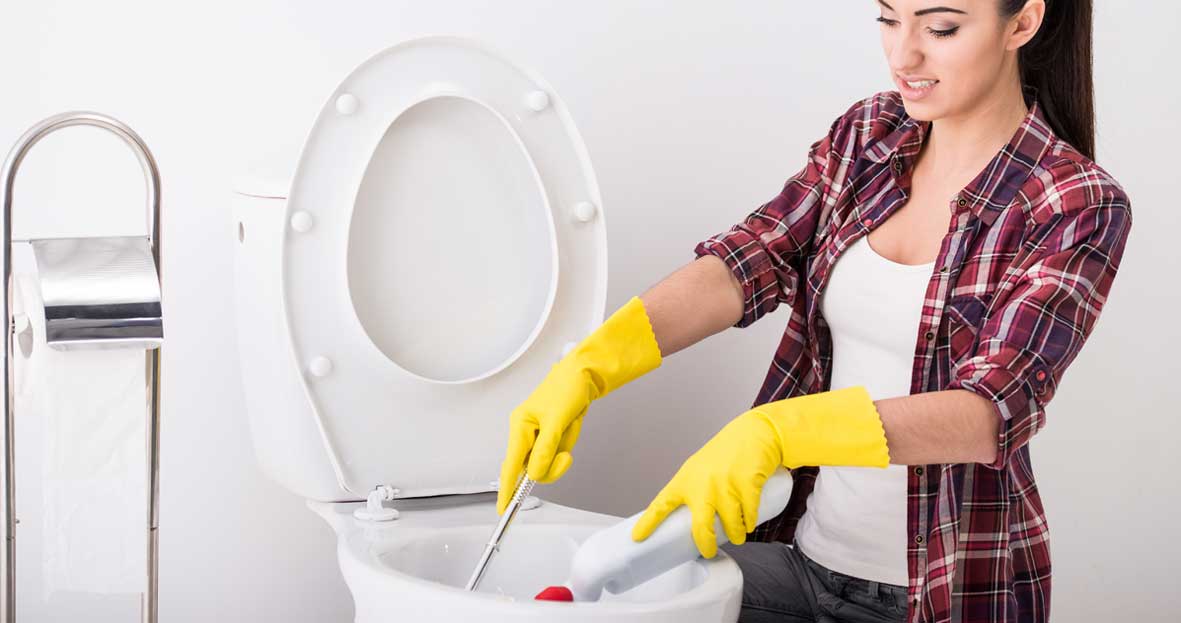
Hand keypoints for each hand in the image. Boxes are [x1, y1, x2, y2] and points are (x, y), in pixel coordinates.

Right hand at [497, 296, 662, 513]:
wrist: (585, 374)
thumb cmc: (568, 388)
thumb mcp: (557, 419)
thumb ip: (545, 448)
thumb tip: (535, 473)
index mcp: (520, 425)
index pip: (511, 465)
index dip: (507, 489)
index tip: (504, 510)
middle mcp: (525, 432)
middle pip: (532, 467)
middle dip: (552, 463)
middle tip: (566, 455)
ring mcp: (538, 435)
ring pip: (549, 460)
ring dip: (564, 448)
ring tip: (570, 425)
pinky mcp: (551, 435)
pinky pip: (559, 451)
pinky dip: (569, 441)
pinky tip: (572, 424)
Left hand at [631, 412, 780, 558]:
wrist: (752, 433)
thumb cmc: (724, 455)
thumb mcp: (699, 471)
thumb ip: (693, 493)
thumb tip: (689, 523)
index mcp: (685, 480)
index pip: (662, 504)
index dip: (648, 523)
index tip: (637, 538)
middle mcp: (702, 483)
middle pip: (701, 526)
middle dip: (705, 544)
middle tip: (708, 551)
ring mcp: (725, 484)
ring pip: (731, 525)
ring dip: (736, 535)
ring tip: (737, 534)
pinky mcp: (747, 484)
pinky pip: (749, 515)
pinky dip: (750, 523)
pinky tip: (749, 522)